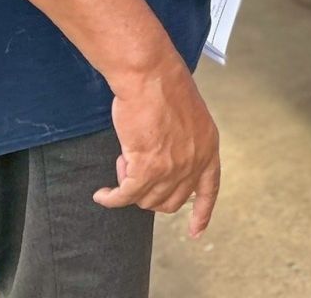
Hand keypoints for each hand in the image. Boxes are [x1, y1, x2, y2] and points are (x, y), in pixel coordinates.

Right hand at [94, 60, 219, 237]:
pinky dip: (110, 198)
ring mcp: (173, 168)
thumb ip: (183, 146)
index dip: (202, 213)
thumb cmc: (164, 89)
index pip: (210, 189)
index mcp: (209, 147)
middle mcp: (195, 162)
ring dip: (129, 186)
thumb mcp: (187, 120)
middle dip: (149, 192)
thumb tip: (165, 169)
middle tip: (134, 166)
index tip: (196, 232)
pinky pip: (125, 196)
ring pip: (146, 200)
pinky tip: (100, 194)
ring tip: (123, 159)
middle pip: (170, 202)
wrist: (151, 76)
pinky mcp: (147, 169)